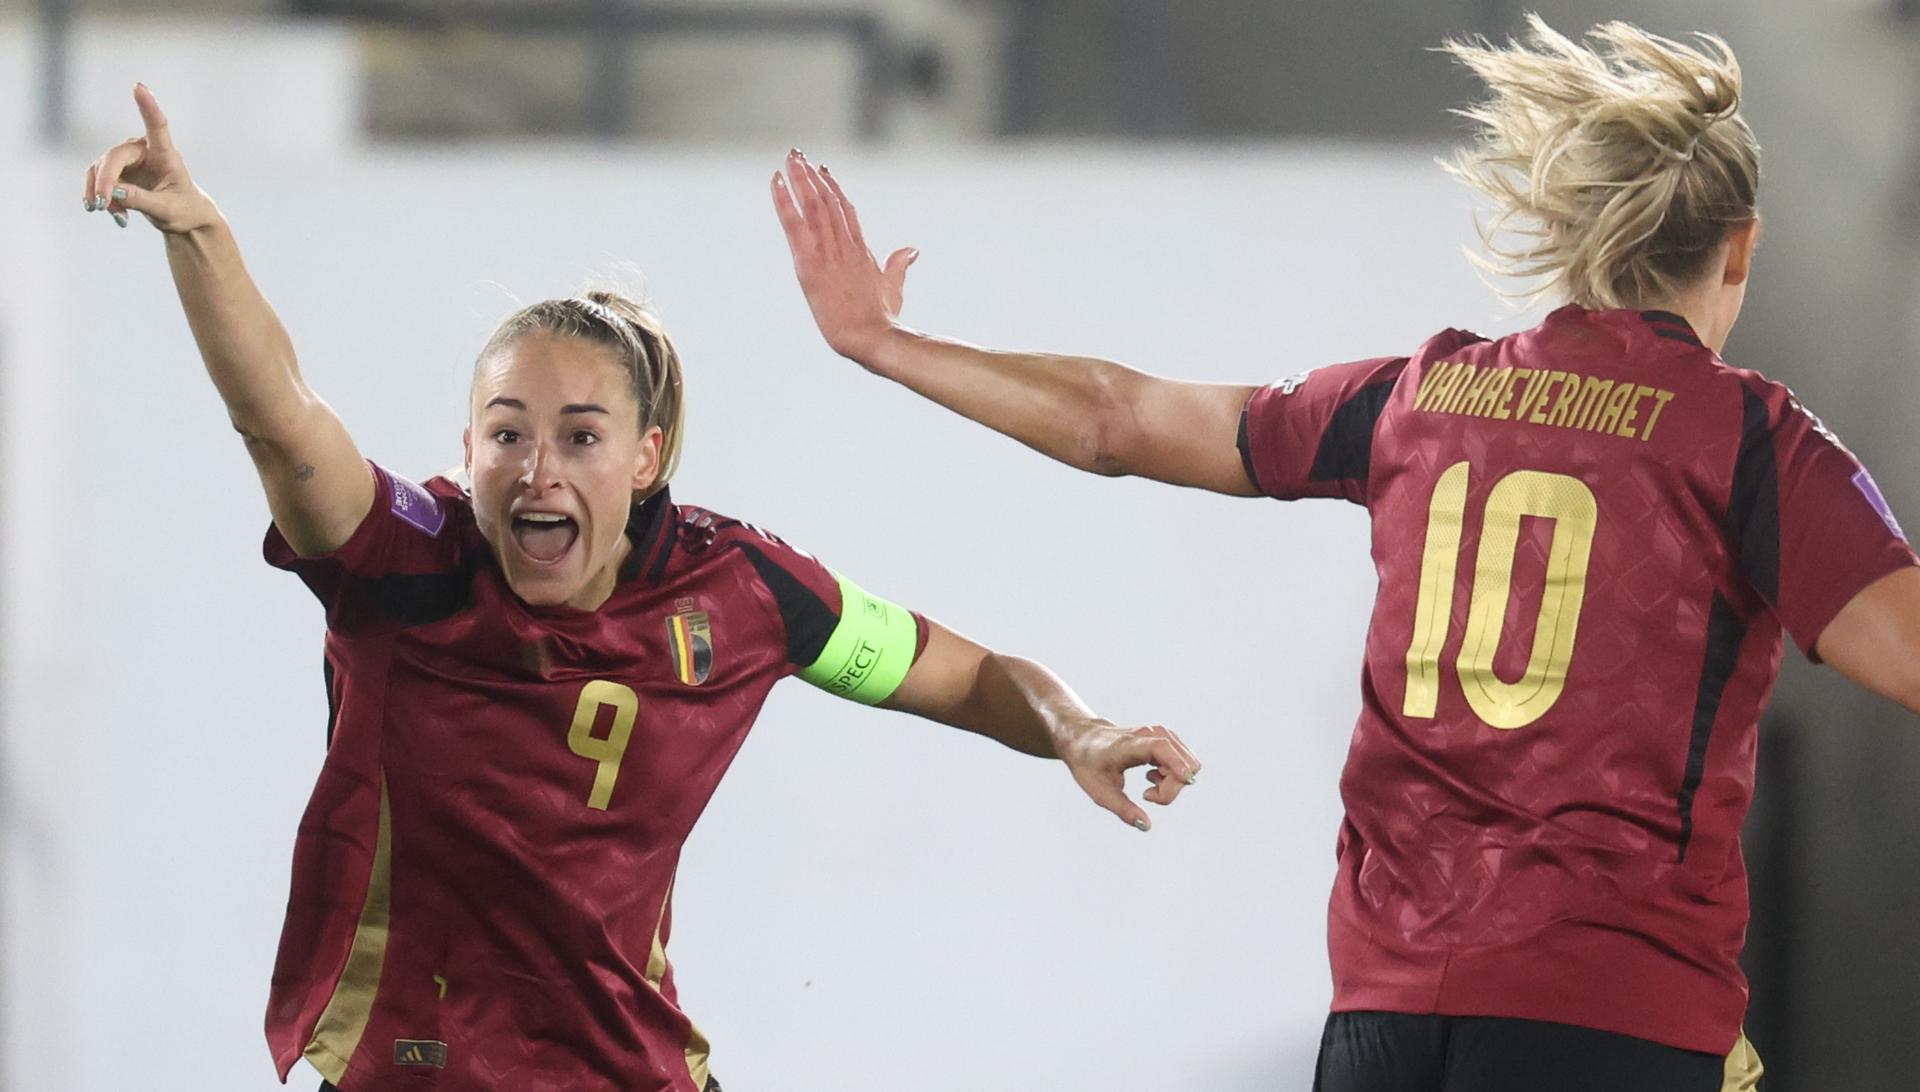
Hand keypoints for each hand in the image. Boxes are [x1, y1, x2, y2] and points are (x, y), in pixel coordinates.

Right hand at [82, 83, 218, 234]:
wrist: (181, 217)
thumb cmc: (183, 210)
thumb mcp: (166, 210)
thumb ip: (141, 200)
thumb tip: (113, 191)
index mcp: (166, 154)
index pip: (157, 126)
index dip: (148, 106)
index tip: (140, 87)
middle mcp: (144, 151)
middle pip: (115, 157)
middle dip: (106, 180)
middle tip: (101, 203)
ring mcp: (128, 159)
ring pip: (101, 168)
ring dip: (100, 191)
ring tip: (110, 213)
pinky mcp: (116, 170)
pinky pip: (97, 179)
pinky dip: (100, 195)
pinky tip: (110, 211)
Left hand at [771, 149, 917, 365]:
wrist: (871, 335)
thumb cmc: (883, 319)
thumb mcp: (893, 287)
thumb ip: (899, 265)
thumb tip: (912, 249)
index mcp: (861, 250)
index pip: (845, 210)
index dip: (833, 188)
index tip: (823, 170)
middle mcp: (843, 245)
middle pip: (826, 200)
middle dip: (812, 176)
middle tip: (798, 154)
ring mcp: (826, 252)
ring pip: (812, 205)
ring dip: (799, 179)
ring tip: (791, 157)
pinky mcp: (809, 263)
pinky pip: (793, 224)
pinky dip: (783, 200)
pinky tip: (776, 180)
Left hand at [1059, 722, 1201, 831]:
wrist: (1085, 739)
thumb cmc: (1089, 765)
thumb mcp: (1100, 792)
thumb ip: (1124, 809)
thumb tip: (1146, 826)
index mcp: (1130, 745)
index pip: (1160, 748)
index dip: (1176, 763)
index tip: (1187, 781)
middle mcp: (1150, 734)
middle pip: (1183, 763)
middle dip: (1173, 788)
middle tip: (1147, 796)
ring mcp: (1160, 734)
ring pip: (1187, 763)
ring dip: (1173, 783)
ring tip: (1148, 784)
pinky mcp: (1165, 739)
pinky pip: (1183, 761)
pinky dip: (1173, 776)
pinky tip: (1152, 776)